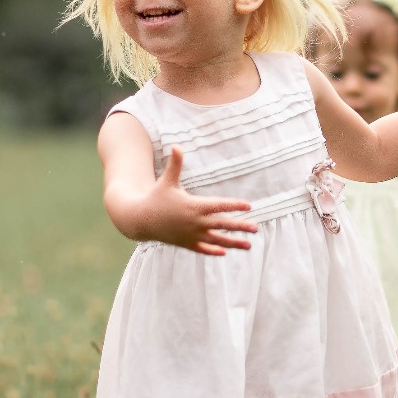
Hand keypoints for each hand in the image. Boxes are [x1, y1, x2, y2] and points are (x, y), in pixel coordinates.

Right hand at [138, 147, 256, 255]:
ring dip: (233, 243)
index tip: (248, 206)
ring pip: (216, 240)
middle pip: (222, 224)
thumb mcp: (167, 181)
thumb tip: (176, 146)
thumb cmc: (156, 197)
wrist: (141, 219)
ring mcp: (191, 235)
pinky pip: (203, 249)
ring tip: (248, 245)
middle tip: (256, 228)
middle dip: (240, 226)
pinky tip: (224, 252)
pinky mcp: (185, 243)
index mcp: (193, 205)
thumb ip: (175, 165)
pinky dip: (213, 251)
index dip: (234, 205)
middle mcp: (195, 222)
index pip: (218, 205)